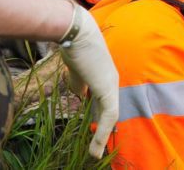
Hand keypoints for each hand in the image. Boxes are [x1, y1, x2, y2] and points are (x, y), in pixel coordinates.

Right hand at [58, 4, 118, 157]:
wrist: (74, 31)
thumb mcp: (75, 68)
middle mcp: (111, 79)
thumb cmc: (72, 43)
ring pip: (110, 115)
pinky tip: (94, 146)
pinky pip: (109, 116)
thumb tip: (80, 94)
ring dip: (102, 136)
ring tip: (94, 153)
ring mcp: (111, 83)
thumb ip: (79, 81)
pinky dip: (102, 133)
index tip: (93, 127)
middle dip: (103, 128)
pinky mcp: (108, 89)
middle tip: (97, 147)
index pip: (103, 99)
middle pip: (109, 109)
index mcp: (103, 73)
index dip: (98, 114)